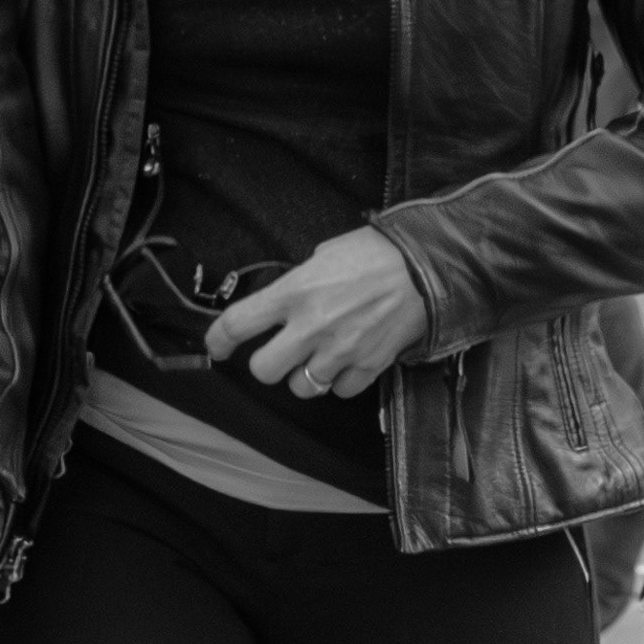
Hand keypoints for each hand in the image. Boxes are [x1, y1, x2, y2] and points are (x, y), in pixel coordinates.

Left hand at [206, 228, 428, 400]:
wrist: (427, 266)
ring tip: (318, 357)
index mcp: (294, 291)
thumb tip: (284, 301)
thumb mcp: (324, 255)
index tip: (216, 347)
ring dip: (303, 376)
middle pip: (264, 370)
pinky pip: (340, 390)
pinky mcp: (367, 365)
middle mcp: (311, 325)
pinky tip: (347, 360)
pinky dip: (340, 381)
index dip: (218, 340)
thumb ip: (298, 283)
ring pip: (301, 387)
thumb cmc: (377, 253)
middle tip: (278, 353)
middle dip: (266, 364)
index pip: (237, 324)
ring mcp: (340, 350)